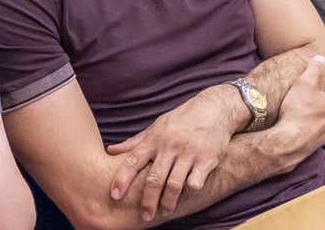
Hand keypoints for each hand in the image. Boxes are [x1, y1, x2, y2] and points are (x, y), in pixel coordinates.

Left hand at [106, 86, 237, 220]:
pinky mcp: (206, 160)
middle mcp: (169, 146)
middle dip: (147, 201)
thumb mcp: (157, 126)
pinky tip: (187, 195)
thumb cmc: (181, 120)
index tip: (114, 195)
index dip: (122, 178)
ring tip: (164, 212)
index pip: (133, 160)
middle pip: (154, 179)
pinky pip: (195, 182)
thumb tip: (110, 151)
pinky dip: (190, 191)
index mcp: (154, 139)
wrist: (214, 108)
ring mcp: (188, 153)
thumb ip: (135, 142)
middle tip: (145, 216)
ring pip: (174, 185)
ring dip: (168, 202)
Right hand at [268, 56, 324, 167]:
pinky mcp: (311, 146)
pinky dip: (311, 132)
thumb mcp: (305, 83)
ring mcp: (322, 136)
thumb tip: (321, 58)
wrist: (289, 141)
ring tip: (314, 117)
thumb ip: (314, 69)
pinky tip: (302, 129)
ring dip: (324, 122)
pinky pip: (315, 137)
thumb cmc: (299, 110)